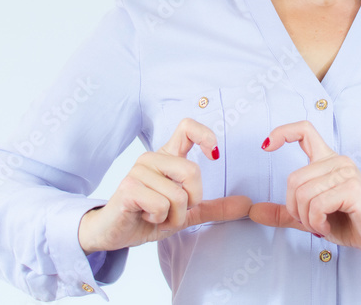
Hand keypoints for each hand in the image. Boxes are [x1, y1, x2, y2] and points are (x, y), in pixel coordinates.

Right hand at [77, 118, 251, 253]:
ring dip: (173, 217)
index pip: (187, 127)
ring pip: (178, 195)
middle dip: (192, 200)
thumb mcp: (185, 213)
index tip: (214, 154)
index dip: (205, 135)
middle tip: (175, 211)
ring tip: (156, 216)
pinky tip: (145, 217)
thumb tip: (247, 204)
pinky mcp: (128, 187)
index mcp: (167, 157)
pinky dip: (160, 220)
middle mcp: (152, 158)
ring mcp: (138, 171)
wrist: (114, 234)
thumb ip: (213, 207)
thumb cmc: (147, 217)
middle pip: (192, 171)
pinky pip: (161, 205)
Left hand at [247, 120, 360, 263]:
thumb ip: (286, 212)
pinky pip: (316, 204)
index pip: (305, 130)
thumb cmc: (353, 224)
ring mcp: (346, 172)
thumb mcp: (312, 218)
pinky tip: (330, 228)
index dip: (282, 132)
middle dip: (295, 208)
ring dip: (308, 219)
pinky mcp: (352, 188)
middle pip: (293, 178)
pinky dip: (317, 222)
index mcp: (328, 162)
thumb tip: (253, 211)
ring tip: (324, 225)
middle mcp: (338, 161)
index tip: (266, 146)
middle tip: (313, 222)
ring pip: (303, 193)